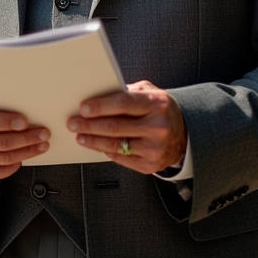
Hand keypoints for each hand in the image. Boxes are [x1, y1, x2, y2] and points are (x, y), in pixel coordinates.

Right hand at [0, 97, 49, 179]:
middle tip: (43, 133)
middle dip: (25, 138)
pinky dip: (16, 164)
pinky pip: (0, 171)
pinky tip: (25, 156)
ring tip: (41, 144)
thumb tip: (26, 107)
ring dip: (27, 151)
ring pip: (4, 157)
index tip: (25, 121)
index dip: (4, 122)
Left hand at [68, 80, 186, 174]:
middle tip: (73, 122)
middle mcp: (157, 127)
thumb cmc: (160, 110)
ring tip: (80, 135)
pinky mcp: (150, 165)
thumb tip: (97, 93)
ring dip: (92, 140)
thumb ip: (127, 92)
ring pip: (115, 145)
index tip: (83, 108)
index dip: (100, 106)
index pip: (123, 103)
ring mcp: (154, 148)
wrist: (184, 135)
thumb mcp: (149, 93)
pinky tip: (96, 144)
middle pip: (115, 126)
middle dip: (89, 125)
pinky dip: (105, 151)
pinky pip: (120, 158)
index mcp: (156, 104)